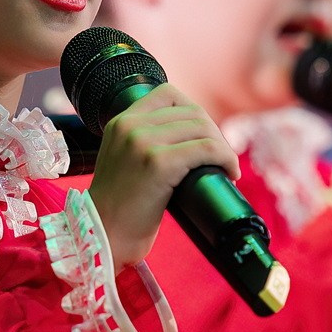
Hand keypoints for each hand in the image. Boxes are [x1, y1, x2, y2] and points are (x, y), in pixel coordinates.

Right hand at [86, 84, 237, 267]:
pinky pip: (206, 149)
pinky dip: (225, 159)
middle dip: (215, 134)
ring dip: (223, 148)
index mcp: (120, 122)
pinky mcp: (158, 163)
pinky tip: (230, 173)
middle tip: (221, 159)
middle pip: (192, 112)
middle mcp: (130, 126)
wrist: (102, 237)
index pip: (169, 95)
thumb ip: (143, 144)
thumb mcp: (123, 162)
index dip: (195, 113)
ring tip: (227, 168)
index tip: (204, 138)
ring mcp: (143, 142)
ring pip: (203, 129)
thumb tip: (190, 140)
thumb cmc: (118, 210)